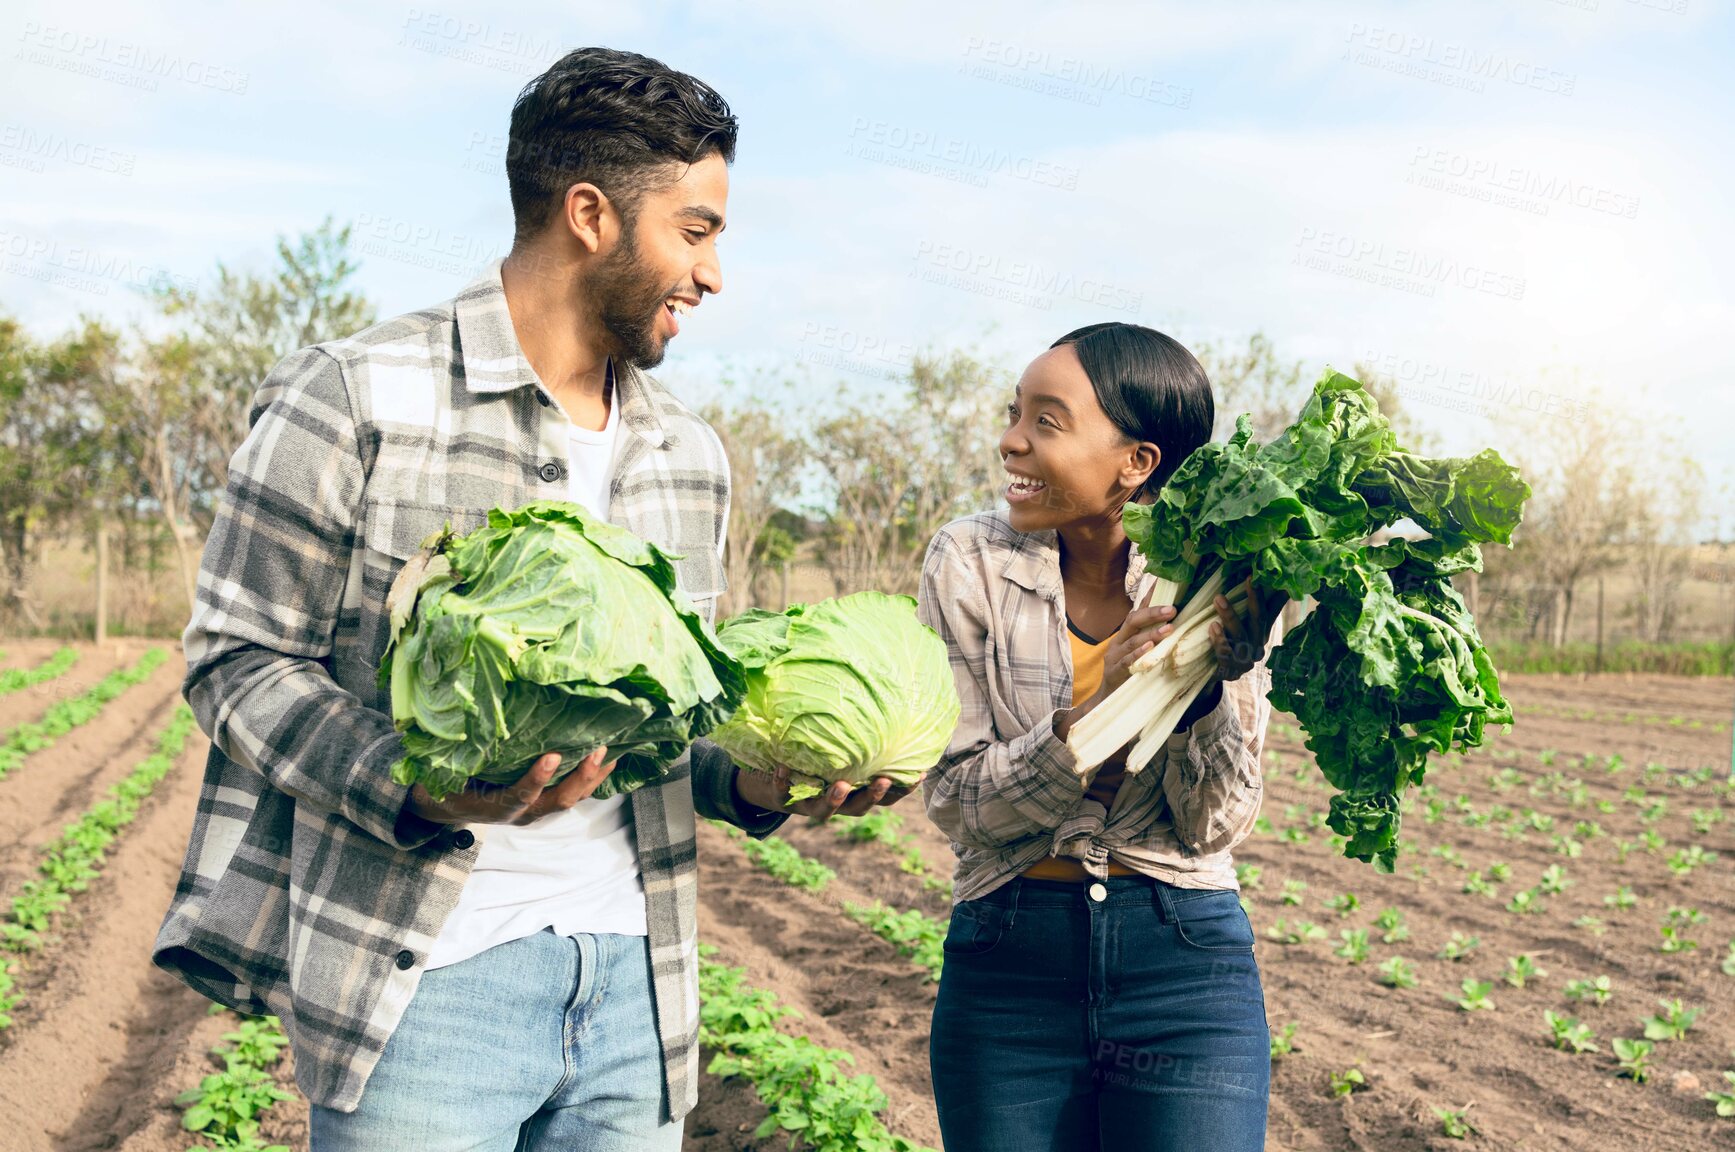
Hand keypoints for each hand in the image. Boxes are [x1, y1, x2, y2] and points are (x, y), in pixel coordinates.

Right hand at [405, 747, 614, 826]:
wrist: (444, 806)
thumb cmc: (444, 783)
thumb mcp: (446, 773)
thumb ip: (463, 756)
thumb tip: (472, 722)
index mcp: (493, 806)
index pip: (519, 795)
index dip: (536, 779)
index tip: (552, 756)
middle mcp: (520, 812)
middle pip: (558, 800)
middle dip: (581, 776)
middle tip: (597, 749)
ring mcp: (535, 808)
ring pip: (572, 798)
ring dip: (593, 776)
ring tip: (613, 749)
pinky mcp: (543, 801)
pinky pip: (573, 791)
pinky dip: (591, 776)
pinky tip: (607, 755)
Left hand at [733, 764, 917, 823]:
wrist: (773, 788)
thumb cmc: (816, 767)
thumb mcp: (840, 758)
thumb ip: (859, 747)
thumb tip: (889, 714)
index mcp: (853, 794)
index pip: (884, 798)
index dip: (902, 790)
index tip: (919, 774)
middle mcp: (836, 803)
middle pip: (859, 808)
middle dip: (871, 796)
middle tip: (882, 781)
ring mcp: (810, 804)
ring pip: (825, 810)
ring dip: (835, 799)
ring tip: (841, 785)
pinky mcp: (784, 799)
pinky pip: (783, 794)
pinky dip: (783, 782)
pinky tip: (783, 766)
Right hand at [1093, 584, 1177, 701]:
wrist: (1108, 700)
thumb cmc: (1128, 674)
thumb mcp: (1139, 654)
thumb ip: (1151, 639)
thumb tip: (1173, 624)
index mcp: (1123, 635)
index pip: (1136, 611)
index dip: (1149, 598)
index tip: (1163, 585)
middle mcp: (1117, 642)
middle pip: (1132, 621)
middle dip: (1152, 613)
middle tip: (1171, 609)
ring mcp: (1114, 657)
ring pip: (1132, 641)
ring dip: (1151, 634)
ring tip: (1168, 629)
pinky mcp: (1114, 673)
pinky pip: (1126, 661)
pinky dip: (1138, 654)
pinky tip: (1150, 648)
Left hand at [1207, 577, 1286, 682]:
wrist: (1217, 676)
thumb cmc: (1232, 645)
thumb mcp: (1245, 627)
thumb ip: (1259, 609)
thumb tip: (1280, 586)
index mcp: (1262, 633)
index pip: (1268, 611)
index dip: (1265, 594)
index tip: (1258, 575)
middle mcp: (1258, 646)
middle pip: (1258, 621)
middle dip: (1253, 599)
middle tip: (1248, 579)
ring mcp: (1246, 661)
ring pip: (1240, 636)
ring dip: (1230, 616)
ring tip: (1218, 599)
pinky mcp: (1231, 671)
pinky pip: (1226, 655)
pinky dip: (1219, 641)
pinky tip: (1212, 627)